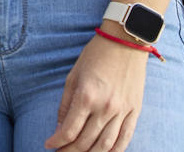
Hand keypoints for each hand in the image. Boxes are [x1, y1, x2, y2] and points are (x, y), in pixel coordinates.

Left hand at [44, 34, 147, 150]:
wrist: (125, 43)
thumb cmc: (95, 56)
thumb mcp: (73, 76)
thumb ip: (66, 104)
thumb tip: (60, 127)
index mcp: (86, 96)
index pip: (69, 130)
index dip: (57, 142)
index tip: (48, 145)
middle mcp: (105, 108)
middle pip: (86, 141)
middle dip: (70, 151)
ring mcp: (122, 111)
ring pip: (106, 145)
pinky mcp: (135, 112)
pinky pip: (125, 139)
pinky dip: (114, 151)